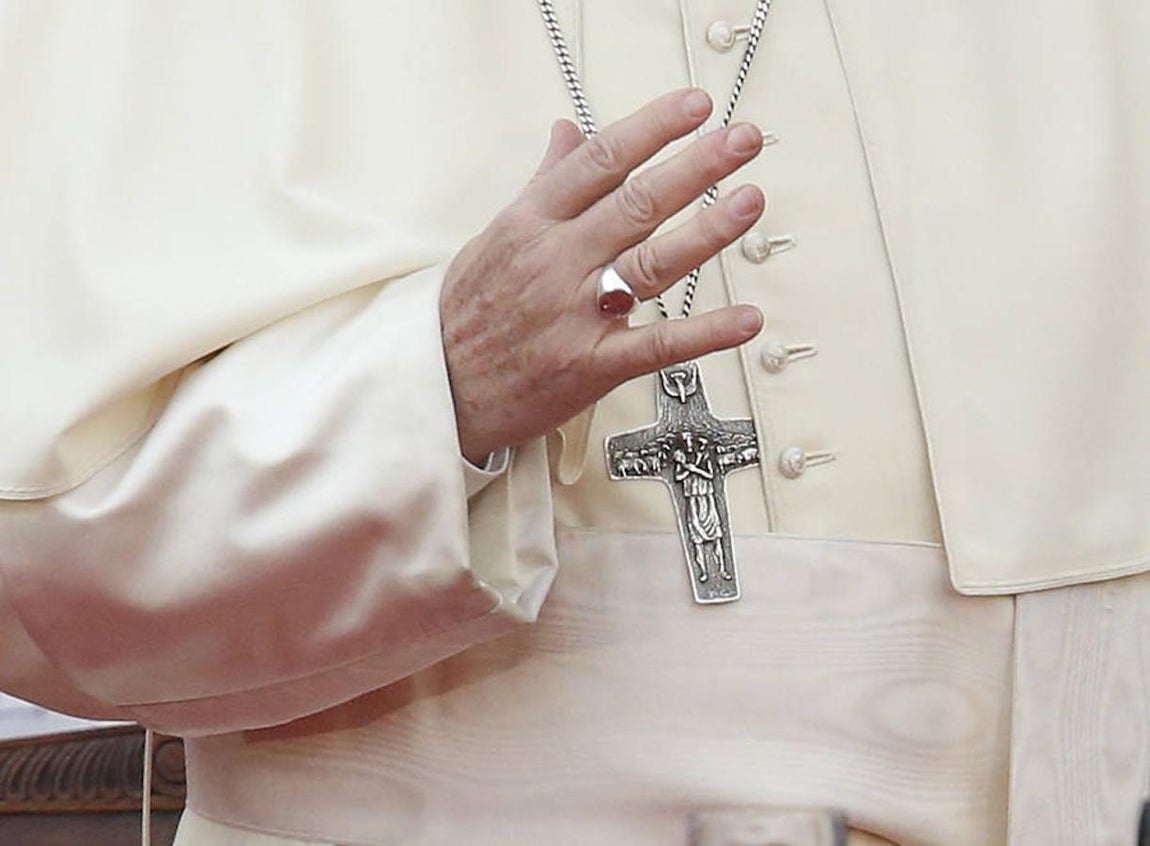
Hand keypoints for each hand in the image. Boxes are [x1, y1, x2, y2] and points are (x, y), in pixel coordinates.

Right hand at [440, 88, 765, 463]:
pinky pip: (658, 346)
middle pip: (636, 203)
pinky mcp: (591, 367)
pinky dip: (705, 333)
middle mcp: (555, 262)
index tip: (695, 105)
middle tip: (742, 139)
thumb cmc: (468, 312)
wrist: (437, 388)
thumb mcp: (496, 235)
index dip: (653, 128)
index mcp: (531, 223)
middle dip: (696, 166)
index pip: (600, 161)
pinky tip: (745, 318)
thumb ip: (545, 183)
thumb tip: (569, 131)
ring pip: (651, 264)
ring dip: (708, 232)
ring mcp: (575, 315)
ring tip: (750, 201)